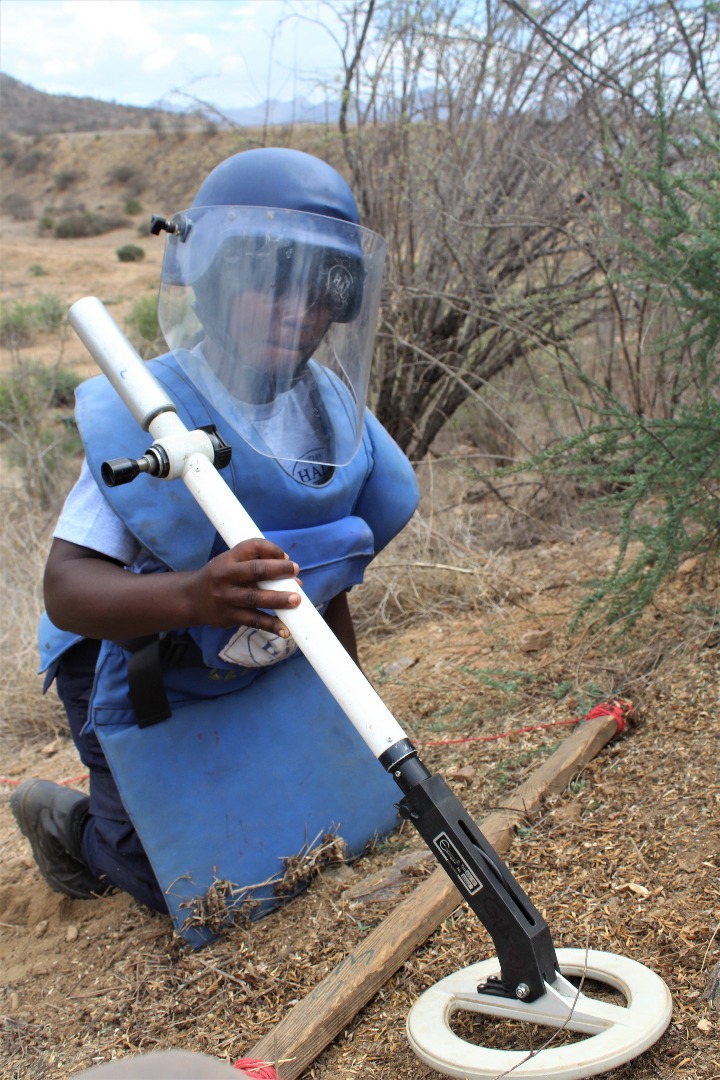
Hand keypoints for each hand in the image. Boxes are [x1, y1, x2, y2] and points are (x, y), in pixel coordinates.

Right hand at [186, 538, 300, 634]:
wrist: (191, 599)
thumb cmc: (220, 577)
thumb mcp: (230, 562)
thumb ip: (256, 562)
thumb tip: (292, 572)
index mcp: (228, 559)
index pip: (252, 546)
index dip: (271, 549)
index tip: (286, 557)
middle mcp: (226, 576)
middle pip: (255, 571)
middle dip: (278, 570)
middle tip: (296, 571)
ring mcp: (227, 598)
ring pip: (255, 598)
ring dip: (277, 599)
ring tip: (296, 600)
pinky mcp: (230, 617)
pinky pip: (253, 621)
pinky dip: (270, 625)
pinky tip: (285, 629)